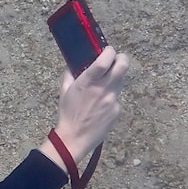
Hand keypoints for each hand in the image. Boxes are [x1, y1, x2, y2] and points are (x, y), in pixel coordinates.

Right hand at [39, 46, 129, 171]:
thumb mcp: (64, 90)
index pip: (106, 59)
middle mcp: (103, 89)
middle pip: (123, 66)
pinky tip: (101, 104)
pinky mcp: (117, 110)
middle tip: (116, 59)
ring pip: (121, 80)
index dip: (109, 51)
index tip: (107, 50)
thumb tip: (74, 61)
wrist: (74, 138)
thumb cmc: (68, 113)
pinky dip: (111, 95)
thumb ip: (70, 73)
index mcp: (88, 82)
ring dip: (116, 76)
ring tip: (106, 81)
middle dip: (121, 58)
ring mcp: (112, 100)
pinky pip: (117, 97)